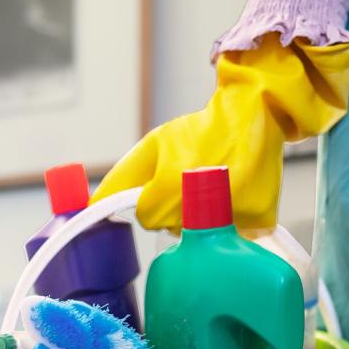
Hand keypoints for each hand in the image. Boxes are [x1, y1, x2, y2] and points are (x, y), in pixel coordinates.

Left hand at [93, 33, 348, 234]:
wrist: (254, 113)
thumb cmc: (198, 131)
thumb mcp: (154, 146)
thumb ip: (120, 178)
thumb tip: (88, 206)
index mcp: (170, 185)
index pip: (147, 218)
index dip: (154, 200)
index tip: (167, 182)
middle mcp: (202, 204)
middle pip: (174, 228)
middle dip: (178, 210)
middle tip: (195, 180)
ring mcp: (235, 214)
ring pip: (205, 235)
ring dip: (206, 216)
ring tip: (219, 183)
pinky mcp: (260, 219)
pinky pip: (237, 234)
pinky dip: (236, 218)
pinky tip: (239, 192)